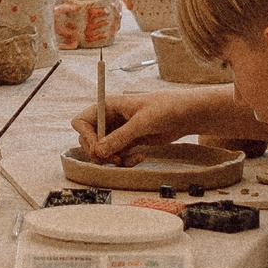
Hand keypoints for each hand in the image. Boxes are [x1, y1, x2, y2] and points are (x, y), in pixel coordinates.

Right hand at [71, 89, 210, 159]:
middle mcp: (110, 118)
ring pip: (104, 150)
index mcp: (109, 106)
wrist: (186, 114)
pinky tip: (139, 157)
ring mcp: (119, 131)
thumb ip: (120, 137)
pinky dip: (125, 160)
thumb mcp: (142, 122)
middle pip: (89, 139)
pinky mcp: (129, 141)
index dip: (86, 137)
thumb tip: (98, 152)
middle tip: (114, 160)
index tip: (98, 149)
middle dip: (99, 152)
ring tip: (130, 159)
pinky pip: (118, 155)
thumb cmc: (166, 108)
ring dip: (114, 159)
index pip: (81, 122)